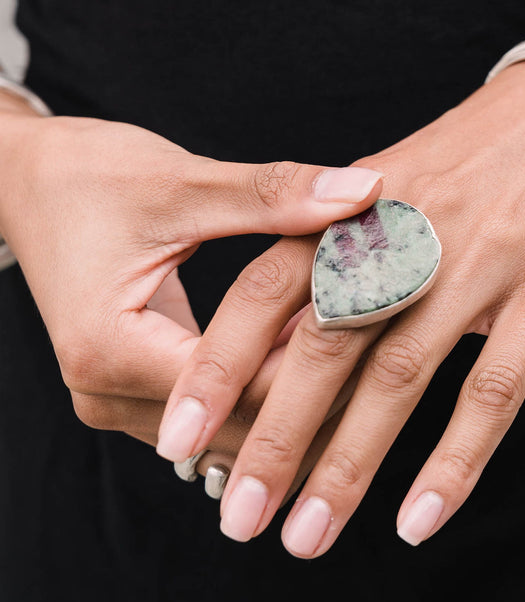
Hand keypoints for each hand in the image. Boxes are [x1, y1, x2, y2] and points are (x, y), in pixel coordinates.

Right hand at [0, 101, 382, 462]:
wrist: (26, 183)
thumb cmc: (92, 174)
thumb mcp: (184, 181)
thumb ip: (276, 194)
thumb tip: (367, 190)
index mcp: (109, 347)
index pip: (238, 386)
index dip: (319, 365)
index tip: (395, 332)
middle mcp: (104, 393)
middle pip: (239, 422)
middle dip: (321, 394)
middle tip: (409, 359)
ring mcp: (116, 402)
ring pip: (232, 426)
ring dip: (299, 399)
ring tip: (385, 367)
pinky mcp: (134, 393)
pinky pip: (216, 409)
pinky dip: (269, 387)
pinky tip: (331, 364)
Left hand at [160, 60, 524, 553]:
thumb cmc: (472, 159)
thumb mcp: (388, 189)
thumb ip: (333, 263)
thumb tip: (270, 359)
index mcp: (356, 208)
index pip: (267, 290)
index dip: (217, 364)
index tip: (174, 436)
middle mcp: (407, 234)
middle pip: (325, 346)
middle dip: (272, 438)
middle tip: (232, 516)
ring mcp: (479, 261)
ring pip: (400, 378)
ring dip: (348, 466)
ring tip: (304, 539)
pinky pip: (494, 388)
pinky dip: (453, 460)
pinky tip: (418, 521)